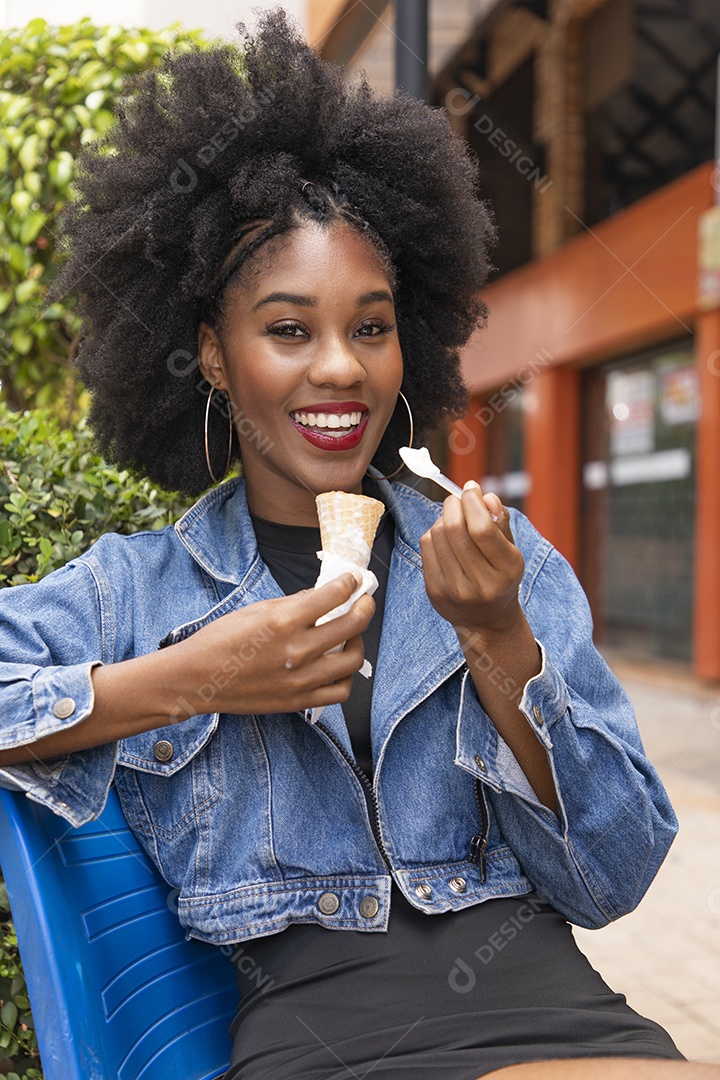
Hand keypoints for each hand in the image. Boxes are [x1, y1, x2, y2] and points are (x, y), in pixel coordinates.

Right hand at [168, 572, 374, 717]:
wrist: (198, 679)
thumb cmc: (221, 640)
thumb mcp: (256, 610)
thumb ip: (293, 603)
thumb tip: (322, 595)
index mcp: (283, 621)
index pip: (333, 595)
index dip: (349, 583)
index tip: (353, 580)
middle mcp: (296, 650)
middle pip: (353, 625)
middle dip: (365, 607)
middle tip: (364, 602)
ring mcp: (300, 679)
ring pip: (353, 660)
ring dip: (358, 642)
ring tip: (350, 635)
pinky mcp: (298, 701)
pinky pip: (340, 692)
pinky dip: (346, 677)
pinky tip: (337, 666)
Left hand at [420, 481, 524, 639]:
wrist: (486, 620)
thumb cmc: (500, 576)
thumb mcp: (511, 551)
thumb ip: (501, 521)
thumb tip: (485, 496)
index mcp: (507, 570)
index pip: (482, 529)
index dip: (472, 502)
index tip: (471, 488)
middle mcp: (481, 583)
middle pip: (455, 529)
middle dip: (454, 504)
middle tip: (458, 499)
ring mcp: (455, 590)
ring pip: (437, 535)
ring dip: (443, 517)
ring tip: (453, 519)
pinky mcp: (435, 592)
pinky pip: (426, 548)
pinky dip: (433, 533)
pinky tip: (444, 537)